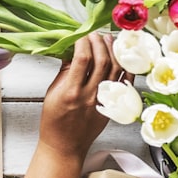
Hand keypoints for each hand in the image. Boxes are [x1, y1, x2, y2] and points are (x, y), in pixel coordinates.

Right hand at [39, 32, 125, 158]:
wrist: (65, 144)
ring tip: (108, 38)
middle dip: (98, 42)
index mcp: (70, 92)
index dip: (83, 42)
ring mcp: (104, 100)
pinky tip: (121, 56)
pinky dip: (125, 67)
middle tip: (94, 33)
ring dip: (113, 50)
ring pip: (115, 69)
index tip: (79, 34)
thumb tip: (71, 52)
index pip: (81, 59)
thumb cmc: (54, 121)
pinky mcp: (112, 105)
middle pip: (101, 61)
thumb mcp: (51, 93)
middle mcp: (89, 95)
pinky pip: (124, 82)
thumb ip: (63, 72)